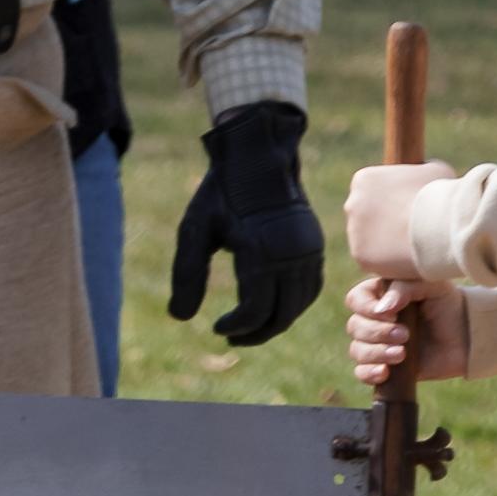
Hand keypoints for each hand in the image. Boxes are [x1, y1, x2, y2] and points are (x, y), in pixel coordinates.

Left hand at [164, 103, 321, 347]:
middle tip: (231, 337)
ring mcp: (308, 251)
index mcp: (261, 253)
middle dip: (256, 333)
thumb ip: (186, 275)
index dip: (236, 328)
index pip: (255, 311)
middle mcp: (291, 256)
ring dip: (276, 321)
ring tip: (249, 327)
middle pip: (281, 315)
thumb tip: (180, 318)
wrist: (259, 158)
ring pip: (299, 305)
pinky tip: (273, 306)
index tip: (217, 328)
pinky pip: (311, 289)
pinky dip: (294, 305)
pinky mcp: (315, 246)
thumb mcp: (195, 231)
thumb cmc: (221, 193)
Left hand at [346, 158, 459, 275]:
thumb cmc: (439, 195)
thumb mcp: (434, 170)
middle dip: (383, 221)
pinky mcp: (360, 255)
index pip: (370, 190)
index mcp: (364, 179)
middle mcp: (352, 203)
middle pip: (365, 215)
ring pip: (367, 239)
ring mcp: (354, 231)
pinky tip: (406, 257)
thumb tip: (424, 170)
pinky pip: (372, 260)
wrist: (439, 227)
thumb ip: (421, 170)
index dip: (390, 199)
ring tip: (412, 244)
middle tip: (409, 228)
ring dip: (384, 242)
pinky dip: (386, 261)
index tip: (406, 207)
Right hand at [346, 274, 468, 389]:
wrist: (469, 336)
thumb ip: (404, 287)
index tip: (392, 314)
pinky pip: (362, 372)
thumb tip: (382, 309)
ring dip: (376, 353)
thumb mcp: (432, 285)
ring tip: (402, 354)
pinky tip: (385, 372)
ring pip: (357, 350)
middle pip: (355, 327)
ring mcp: (379, 344)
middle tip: (405, 335)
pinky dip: (369, 373)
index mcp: (381, 295)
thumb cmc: (449, 305)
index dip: (366, 308)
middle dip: (378, 333)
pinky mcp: (385, 366)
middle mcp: (376, 320)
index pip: (355, 299)